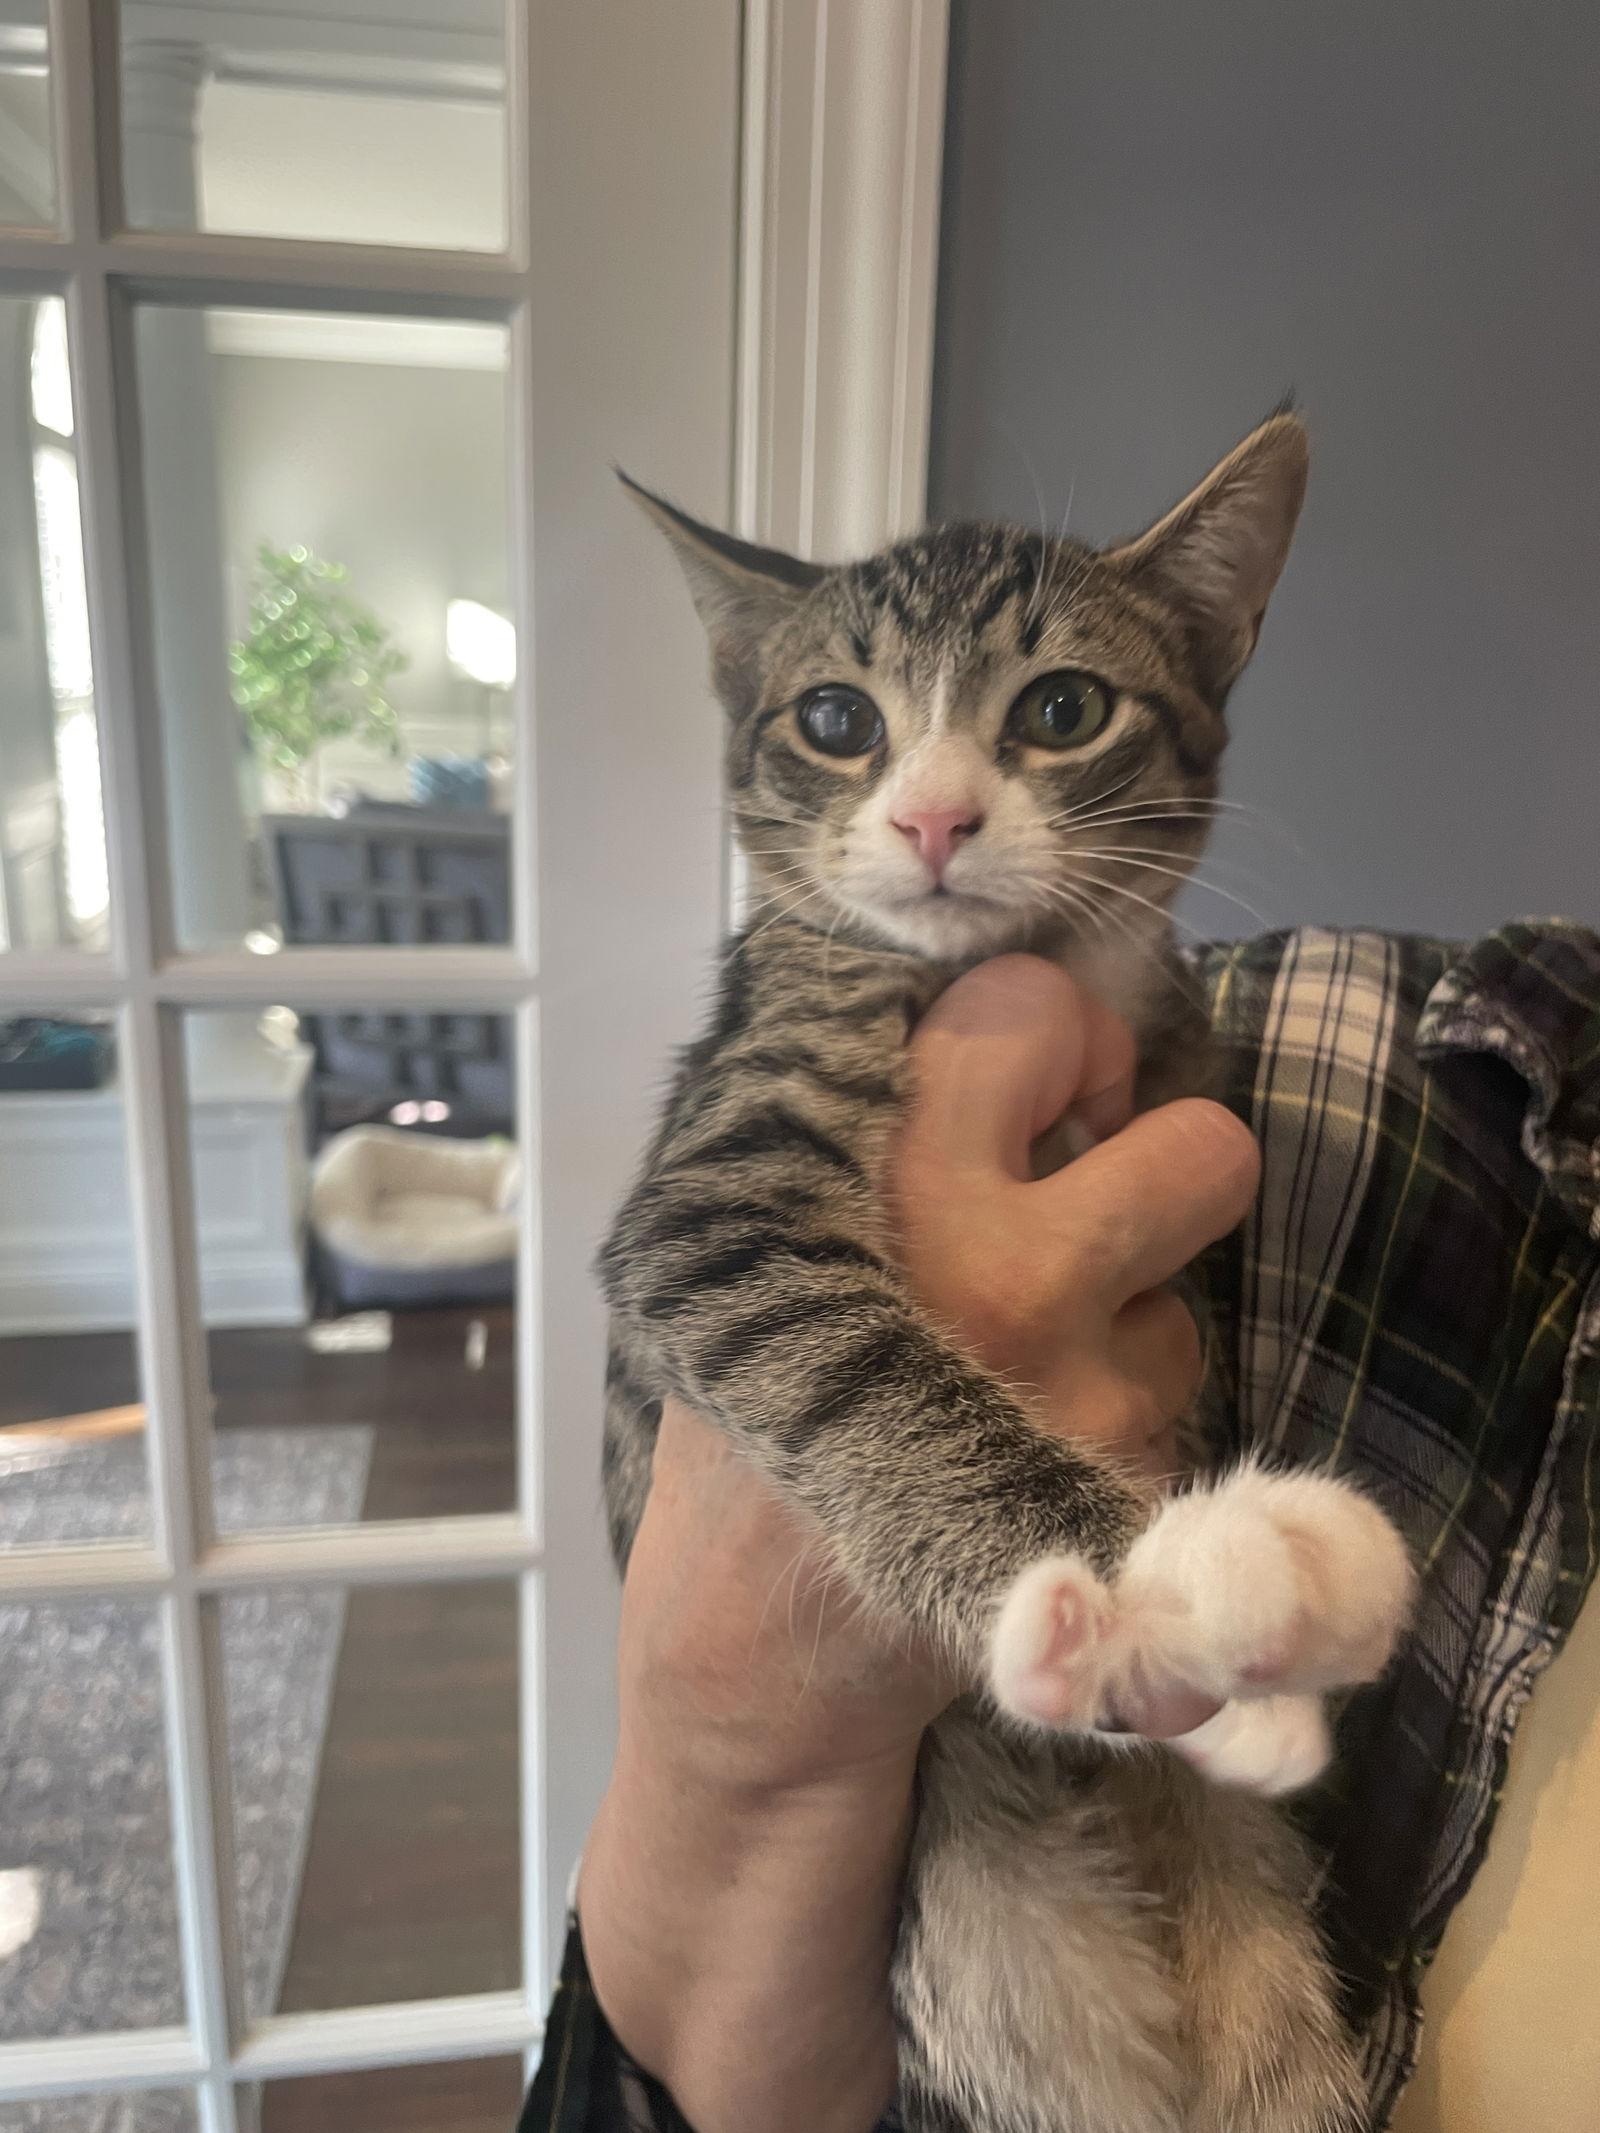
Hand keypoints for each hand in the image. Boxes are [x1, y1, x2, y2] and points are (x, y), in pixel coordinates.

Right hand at [578, 956, 1260, 2132]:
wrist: (759, 1631)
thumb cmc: (748, 1404)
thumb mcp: (753, 1225)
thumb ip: (878, 1117)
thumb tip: (1032, 1022)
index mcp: (872, 1168)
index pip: (1041, 1007)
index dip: (1057, 1046)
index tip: (1031, 1098)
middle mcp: (989, 1257)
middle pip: (1207, 1146)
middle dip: (1163, 1167)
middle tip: (1088, 1203)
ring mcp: (1074, 1382)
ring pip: (1200, 1300)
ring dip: (1136, 1305)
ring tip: (1025, 1355)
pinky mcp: (1124, 1481)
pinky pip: (1178, 1384)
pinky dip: (1126, 1398)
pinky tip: (1033, 1433)